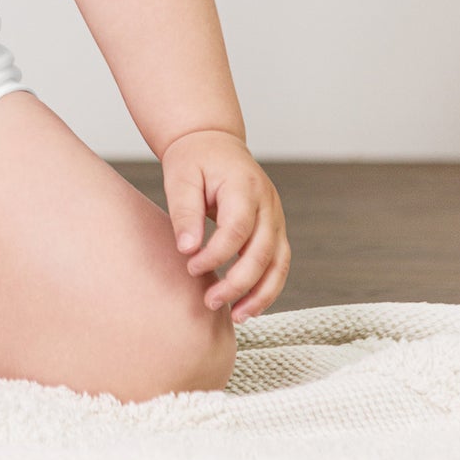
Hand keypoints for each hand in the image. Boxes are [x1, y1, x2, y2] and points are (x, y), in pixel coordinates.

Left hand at [161, 128, 289, 323]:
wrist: (213, 142)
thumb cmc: (194, 159)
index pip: (237, 229)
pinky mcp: (275, 229)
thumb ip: (185, 212)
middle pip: (262, 251)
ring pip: (279, 263)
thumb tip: (187, 250)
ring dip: (260, 294)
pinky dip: (267, 287)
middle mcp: (268, 203)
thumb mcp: (181, 177)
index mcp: (244, 186)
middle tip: (209, 301)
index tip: (190, 267)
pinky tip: (248, 307)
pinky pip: (278, 263)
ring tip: (236, 317)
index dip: (216, 254)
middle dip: (238, 282)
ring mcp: (276, 216)